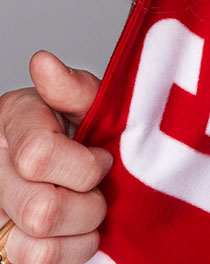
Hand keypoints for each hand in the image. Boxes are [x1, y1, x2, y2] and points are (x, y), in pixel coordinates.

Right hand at [0, 52, 108, 263]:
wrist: (73, 153)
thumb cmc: (80, 125)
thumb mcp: (86, 99)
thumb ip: (74, 88)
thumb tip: (43, 63)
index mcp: (13, 121)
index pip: (38, 156)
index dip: (84, 165)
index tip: (102, 158)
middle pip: (40, 210)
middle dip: (87, 204)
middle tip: (99, 189)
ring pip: (35, 247)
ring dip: (79, 232)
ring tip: (88, 209)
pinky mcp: (6, 243)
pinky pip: (36, 263)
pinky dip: (69, 252)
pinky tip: (76, 231)